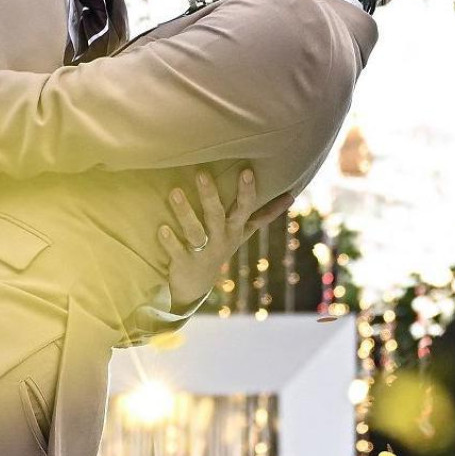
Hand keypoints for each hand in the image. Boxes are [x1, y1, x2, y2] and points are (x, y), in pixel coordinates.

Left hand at [157, 169, 293, 309]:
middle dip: (211, 195)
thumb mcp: (244, 231)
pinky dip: (170, 240)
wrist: (197, 284)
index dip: (248, 191)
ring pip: (195, 231)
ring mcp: (203, 251)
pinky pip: (177, 251)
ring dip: (185, 212)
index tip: (247, 171)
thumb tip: (292, 195)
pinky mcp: (185, 262)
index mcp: (235, 228)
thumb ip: (265, 214)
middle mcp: (221, 238)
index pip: (246, 208)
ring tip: (174, 192)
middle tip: (201, 173)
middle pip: (218, 215)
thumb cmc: (220, 246)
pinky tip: (162, 228)